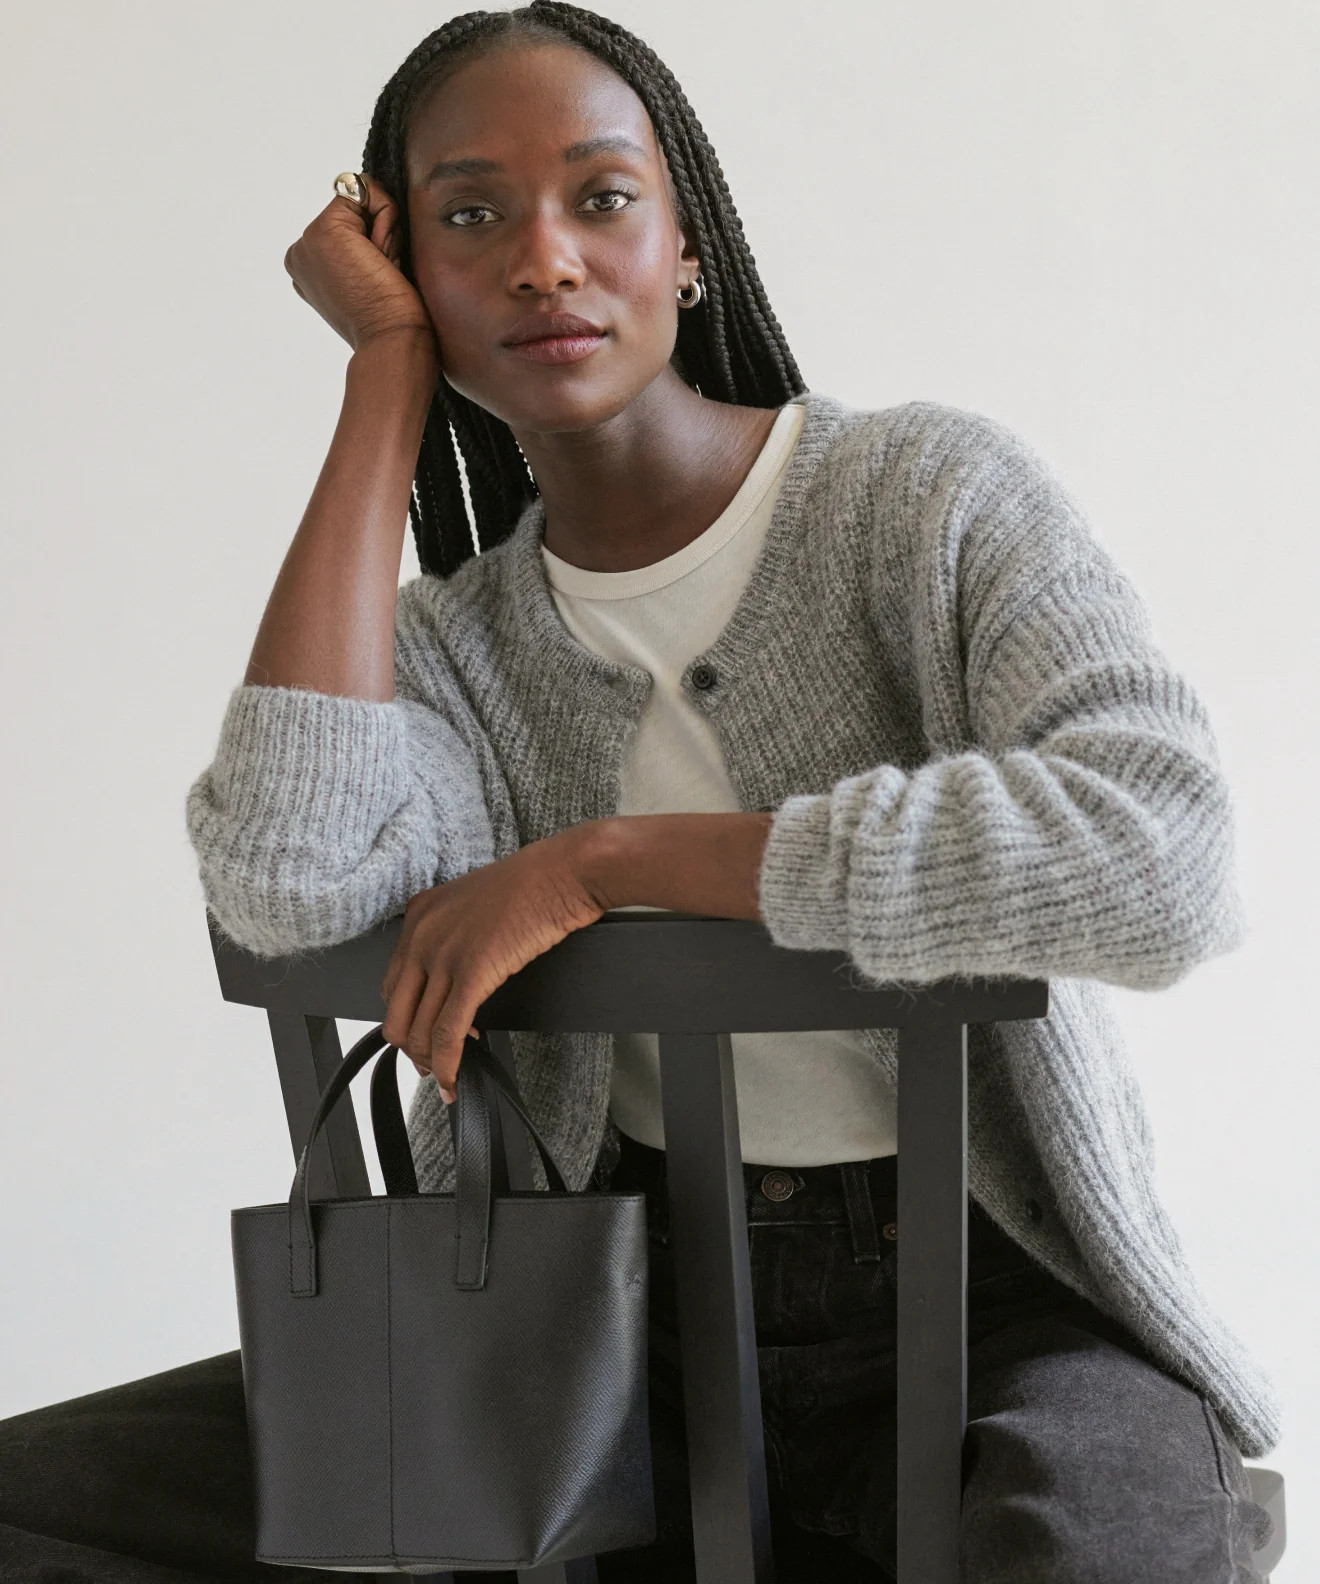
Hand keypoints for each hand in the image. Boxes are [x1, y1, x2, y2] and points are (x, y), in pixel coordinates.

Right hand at [283, 173, 436, 353]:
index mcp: (309, 269)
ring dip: (383, 232)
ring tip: (382, 272)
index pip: (350, 226)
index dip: (377, 243)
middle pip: (354, 211)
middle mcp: (300, 255)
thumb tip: (370, 194)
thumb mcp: (373, 275)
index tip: (381, 280)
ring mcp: (307, 243)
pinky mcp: (323, 231)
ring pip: (361, 202)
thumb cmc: (395, 321)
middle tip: (383, 278)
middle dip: (380, 235)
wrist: (393, 342)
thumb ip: (362, 245)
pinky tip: (383, 260)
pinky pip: (367, 194)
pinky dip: (387, 221)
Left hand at [379, 831, 605, 1102]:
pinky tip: (454, 1081)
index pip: (393, 985)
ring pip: (419, 1030)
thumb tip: (455, 978)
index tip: (427, 1033)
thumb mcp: (474, 904)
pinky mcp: (471, 973)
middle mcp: (421, 935)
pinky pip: (447, 1034)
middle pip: (397, 1013)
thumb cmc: (532, 885)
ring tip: (447, 1078)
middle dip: (412, 1048)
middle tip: (432, 1065)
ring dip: (431, 1063)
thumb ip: (453, 935)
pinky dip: (448, 1066)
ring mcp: (443, 955)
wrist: (562, 873)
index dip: (409, 1018)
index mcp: (419, 915)